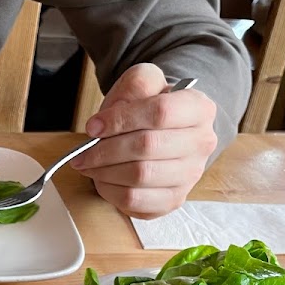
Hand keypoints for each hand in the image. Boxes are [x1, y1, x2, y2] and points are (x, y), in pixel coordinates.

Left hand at [71, 63, 217, 217]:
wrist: (162, 133)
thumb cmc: (147, 109)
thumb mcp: (142, 83)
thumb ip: (132, 87)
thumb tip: (105, 122)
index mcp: (199, 108)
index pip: (160, 112)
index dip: (120, 119)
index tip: (93, 126)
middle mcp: (202, 143)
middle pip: (147, 146)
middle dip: (106, 150)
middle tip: (83, 152)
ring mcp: (191, 174)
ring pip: (140, 176)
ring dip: (104, 171)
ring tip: (89, 165)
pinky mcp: (173, 199)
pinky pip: (135, 200)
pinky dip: (110, 191)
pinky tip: (102, 180)